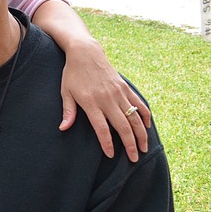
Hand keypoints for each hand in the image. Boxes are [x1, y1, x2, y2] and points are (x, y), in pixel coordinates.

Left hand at [58, 37, 151, 161]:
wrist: (86, 52)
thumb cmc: (73, 74)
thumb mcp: (66, 91)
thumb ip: (68, 111)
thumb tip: (63, 128)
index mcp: (91, 102)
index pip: (101, 128)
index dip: (107, 143)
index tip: (111, 155)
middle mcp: (107, 99)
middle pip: (122, 126)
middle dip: (130, 144)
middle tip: (134, 159)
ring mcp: (118, 93)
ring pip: (134, 118)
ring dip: (141, 134)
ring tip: (144, 149)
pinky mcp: (125, 88)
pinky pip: (139, 104)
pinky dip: (145, 116)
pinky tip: (147, 127)